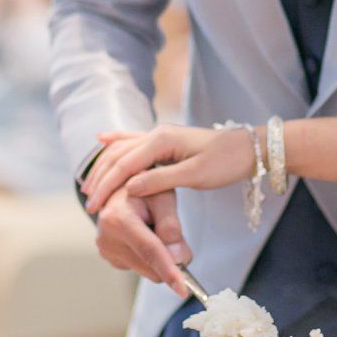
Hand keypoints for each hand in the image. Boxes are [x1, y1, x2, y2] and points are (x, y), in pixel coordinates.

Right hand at [82, 124, 252, 214]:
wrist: (248, 148)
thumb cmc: (226, 162)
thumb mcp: (195, 175)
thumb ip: (161, 180)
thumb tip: (130, 188)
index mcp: (163, 140)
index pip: (126, 163)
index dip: (107, 184)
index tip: (94, 203)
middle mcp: (157, 134)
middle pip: (119, 155)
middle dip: (101, 178)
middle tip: (88, 201)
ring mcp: (160, 135)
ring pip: (122, 148)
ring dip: (104, 165)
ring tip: (89, 185)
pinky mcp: (165, 141)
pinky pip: (133, 140)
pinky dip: (115, 142)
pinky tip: (101, 140)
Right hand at [92, 187, 192, 298]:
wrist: (120, 187)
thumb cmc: (144, 188)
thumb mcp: (163, 197)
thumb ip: (171, 225)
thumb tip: (178, 258)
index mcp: (118, 219)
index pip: (149, 251)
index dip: (169, 271)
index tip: (183, 290)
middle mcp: (107, 237)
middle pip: (150, 265)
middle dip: (170, 259)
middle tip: (176, 237)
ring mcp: (106, 250)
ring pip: (147, 270)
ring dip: (160, 257)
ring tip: (155, 229)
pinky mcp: (110, 258)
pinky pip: (140, 267)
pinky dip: (149, 257)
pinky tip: (145, 237)